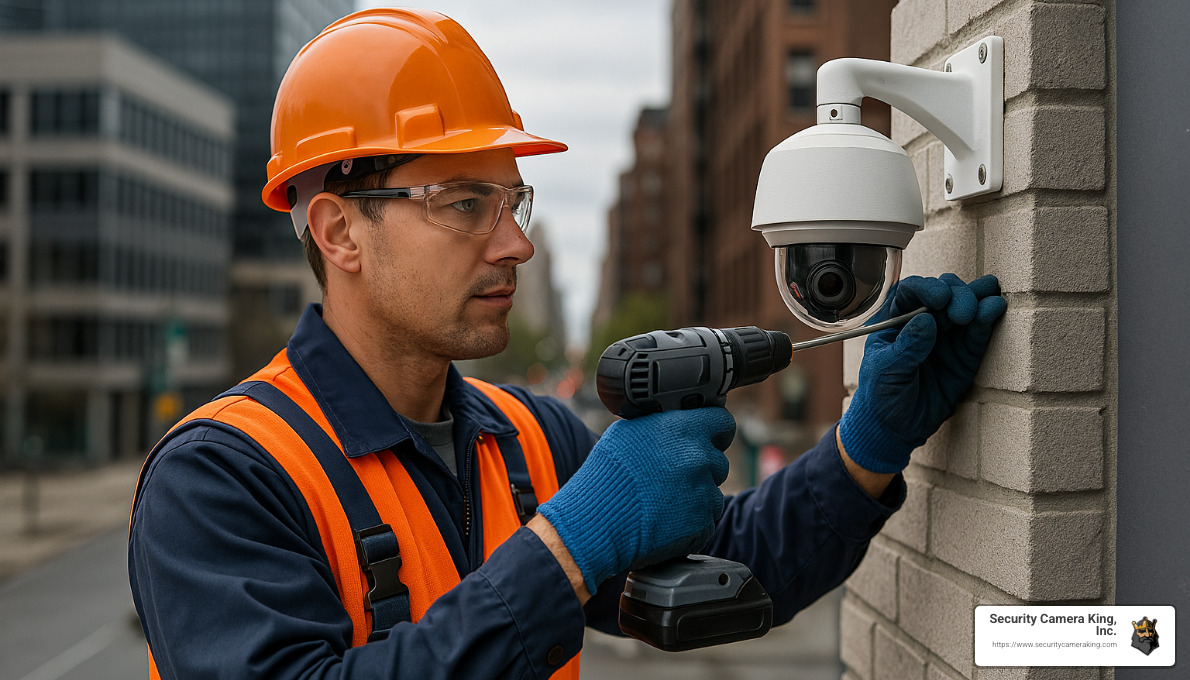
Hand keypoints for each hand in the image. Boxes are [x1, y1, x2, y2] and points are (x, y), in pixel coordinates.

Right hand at [536, 408, 734, 593]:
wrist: (595, 522)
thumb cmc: (605, 475)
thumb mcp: (628, 432)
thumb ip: (662, 425)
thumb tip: (678, 421)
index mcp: (682, 430)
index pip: (723, 422)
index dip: (716, 431)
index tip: (710, 438)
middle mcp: (698, 459)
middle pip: (718, 461)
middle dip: (700, 468)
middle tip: (671, 478)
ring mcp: (703, 493)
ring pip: (712, 493)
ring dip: (695, 497)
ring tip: (662, 501)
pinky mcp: (702, 524)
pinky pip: (705, 520)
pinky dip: (690, 523)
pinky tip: (663, 520)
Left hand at [838, 274, 1006, 472]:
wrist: (896, 427)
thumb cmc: (881, 395)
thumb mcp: (885, 371)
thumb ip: (906, 347)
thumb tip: (926, 320)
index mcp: (895, 319)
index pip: (911, 292)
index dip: (927, 288)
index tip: (940, 298)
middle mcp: (924, 321)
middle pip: (944, 293)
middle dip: (957, 295)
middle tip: (961, 313)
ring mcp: (947, 336)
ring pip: (965, 307)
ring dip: (978, 299)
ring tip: (989, 300)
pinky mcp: (966, 354)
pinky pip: (978, 332)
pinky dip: (987, 319)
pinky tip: (995, 309)